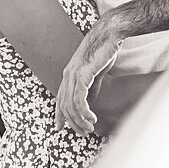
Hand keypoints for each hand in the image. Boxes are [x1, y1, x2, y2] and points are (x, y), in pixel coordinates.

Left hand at [55, 15, 123, 134]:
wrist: (110, 34)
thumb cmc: (104, 50)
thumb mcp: (95, 72)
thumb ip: (90, 86)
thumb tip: (89, 101)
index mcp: (69, 73)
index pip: (60, 98)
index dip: (59, 114)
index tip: (60, 128)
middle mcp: (67, 75)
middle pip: (64, 106)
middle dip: (73, 123)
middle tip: (84, 133)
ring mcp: (73, 75)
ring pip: (70, 106)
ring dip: (80, 121)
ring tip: (90, 128)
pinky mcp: (82, 76)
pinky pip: (79, 100)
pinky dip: (84, 113)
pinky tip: (92, 118)